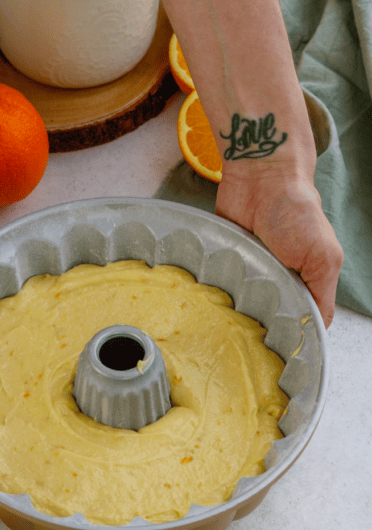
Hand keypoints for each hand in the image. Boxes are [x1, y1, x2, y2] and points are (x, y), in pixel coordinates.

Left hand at [216, 164, 342, 327]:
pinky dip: (211, 292)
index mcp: (302, 282)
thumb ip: (321, 294)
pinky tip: (205, 304)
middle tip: (245, 337)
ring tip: (222, 323)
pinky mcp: (223, 260)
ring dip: (232, 310)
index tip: (274, 350)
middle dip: (256, 325)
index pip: (296, 319)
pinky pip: (214, 283)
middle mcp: (274, 279)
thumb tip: (319, 327)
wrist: (260, 179)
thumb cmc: (297, 214)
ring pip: (237, 303)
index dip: (287, 335)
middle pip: (263, 314)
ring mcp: (247, 270)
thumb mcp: (323, 258)